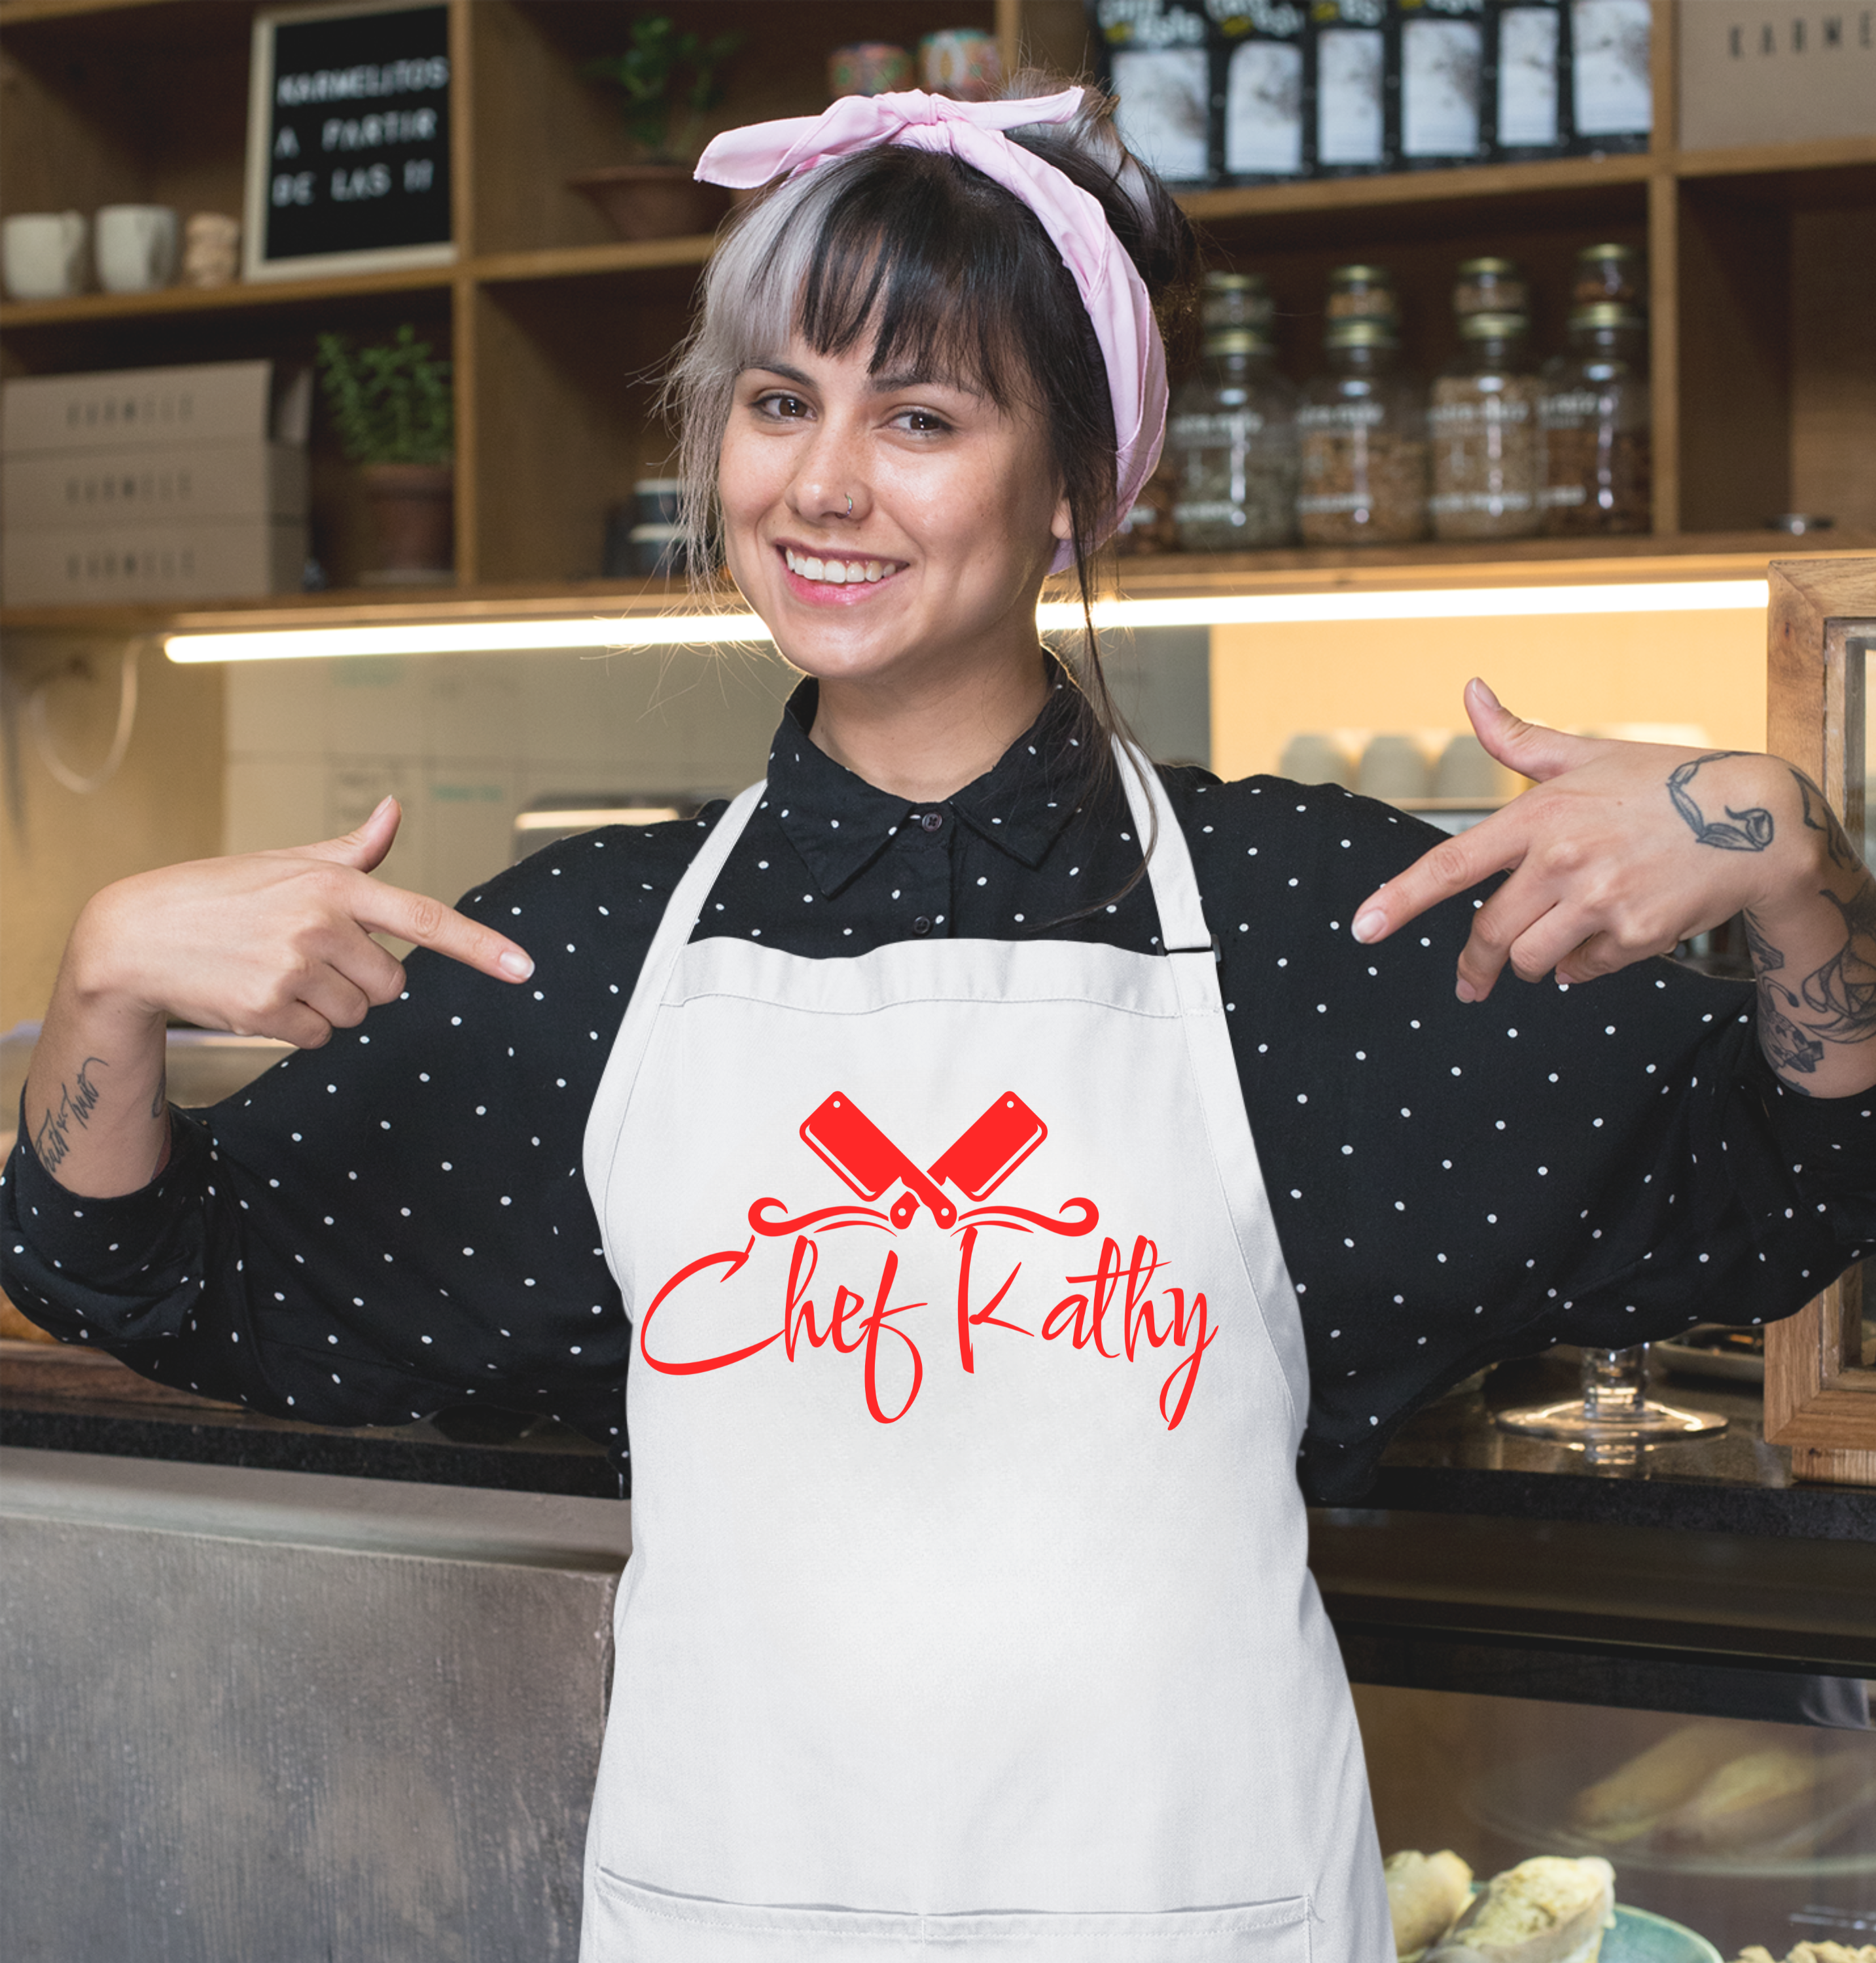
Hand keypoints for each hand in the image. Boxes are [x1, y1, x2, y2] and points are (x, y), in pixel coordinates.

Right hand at [69, 796, 533, 1048]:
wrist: (136, 935)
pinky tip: (262, 997)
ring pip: (358, 1014)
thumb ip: (353, 850)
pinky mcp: (267, 1009)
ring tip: (278, 973)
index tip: (523, 968)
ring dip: (329, 1005)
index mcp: (334, 884)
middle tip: (311, 958)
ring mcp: (293, 968)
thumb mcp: (288, 862)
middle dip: (364, 980)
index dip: (480, 946)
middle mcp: (320, 924)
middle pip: (393, 983)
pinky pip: (321, 1037)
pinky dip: (300, 1027)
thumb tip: (394, 810)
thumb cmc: (220, 895)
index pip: (425, 917)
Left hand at [1348, 680, 1816, 1001]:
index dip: (1400, 900)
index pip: (1452, 863)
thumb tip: (1471, 690)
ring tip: (1554, 943)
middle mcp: (1562, 859)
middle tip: (1471, 980)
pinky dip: (1581, 967)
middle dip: (1476, 963)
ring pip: (1531, 960)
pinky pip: (1581, 972)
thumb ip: (1518, 738)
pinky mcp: (1635, 936)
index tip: (1361, 928)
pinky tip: (1605, 939)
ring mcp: (1599, 900)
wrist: (1758, 821)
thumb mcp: (1587, 754)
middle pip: (1489, 932)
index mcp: (1539, 815)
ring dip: (1532, 963)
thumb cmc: (1662, 782)